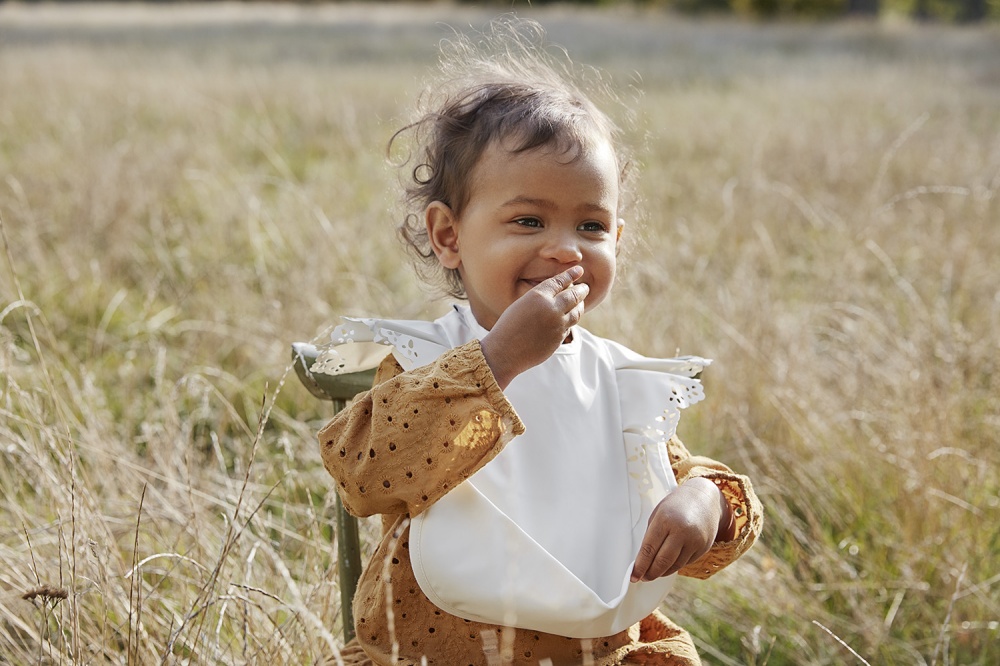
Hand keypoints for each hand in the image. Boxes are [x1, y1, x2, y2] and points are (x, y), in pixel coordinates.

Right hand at [480, 266, 588, 388]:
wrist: (504, 352)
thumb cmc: (508, 326)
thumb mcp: (521, 304)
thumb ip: (540, 298)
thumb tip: (559, 295)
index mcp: (538, 296)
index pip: (560, 281)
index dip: (571, 274)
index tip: (579, 270)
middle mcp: (551, 309)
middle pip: (574, 295)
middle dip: (582, 290)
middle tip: (585, 287)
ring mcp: (557, 325)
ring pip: (576, 312)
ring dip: (580, 305)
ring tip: (581, 301)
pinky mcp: (559, 339)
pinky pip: (569, 326)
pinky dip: (571, 319)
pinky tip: (570, 317)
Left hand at [630, 477, 730, 582]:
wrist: (705, 498)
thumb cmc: (676, 506)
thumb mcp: (659, 514)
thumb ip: (652, 535)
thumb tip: (644, 559)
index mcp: (665, 520)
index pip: (649, 548)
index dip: (640, 565)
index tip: (634, 576)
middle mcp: (681, 531)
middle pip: (662, 561)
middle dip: (650, 573)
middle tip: (643, 578)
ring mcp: (694, 540)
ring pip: (675, 565)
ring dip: (662, 572)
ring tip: (653, 573)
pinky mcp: (704, 547)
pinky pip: (685, 563)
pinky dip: (674, 566)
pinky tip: (668, 566)